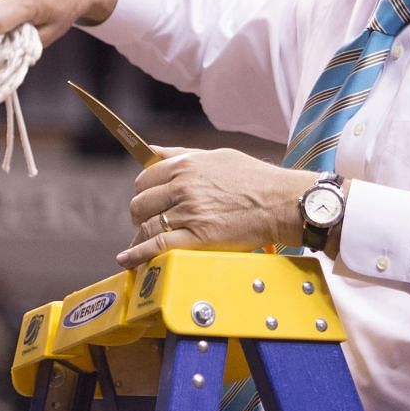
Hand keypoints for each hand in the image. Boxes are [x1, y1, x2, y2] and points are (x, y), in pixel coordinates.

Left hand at [117, 148, 319, 267]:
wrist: (282, 202)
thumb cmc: (255, 179)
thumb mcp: (217, 156)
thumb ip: (181, 154)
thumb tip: (152, 150)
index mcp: (186, 166)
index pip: (145, 179)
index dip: (142, 193)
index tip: (146, 202)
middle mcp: (183, 187)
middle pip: (141, 203)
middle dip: (140, 216)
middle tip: (146, 224)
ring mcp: (189, 213)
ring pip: (147, 226)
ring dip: (139, 238)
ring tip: (139, 246)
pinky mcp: (197, 238)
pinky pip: (156, 247)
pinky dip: (137, 255)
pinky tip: (128, 260)